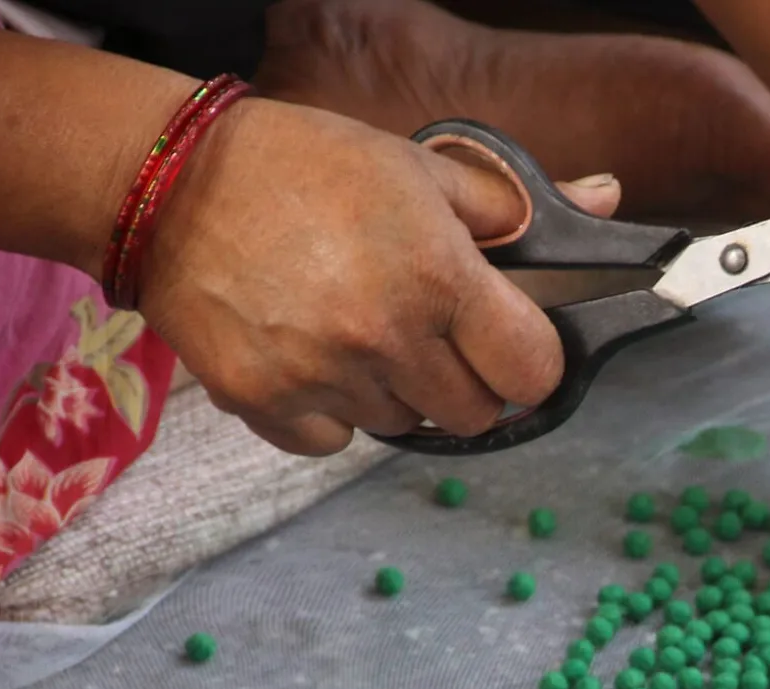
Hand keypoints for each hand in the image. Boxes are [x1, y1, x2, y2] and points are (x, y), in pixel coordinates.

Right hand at [136, 95, 622, 455]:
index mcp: (438, 278)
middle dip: (465, 383)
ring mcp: (324, 378)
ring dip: (394, 392)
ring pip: (401, 426)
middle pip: (473, 415)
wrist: (167, 184)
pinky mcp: (266, 404)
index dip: (531, 364)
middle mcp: (387, 338)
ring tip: (356, 331)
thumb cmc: (304, 167)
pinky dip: (329, 413)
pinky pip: (332, 441)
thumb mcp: (417, 167)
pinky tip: (310, 356)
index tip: (512, 349)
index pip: (533, 371)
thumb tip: (602, 199)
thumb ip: (511, 203)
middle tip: (430, 338)